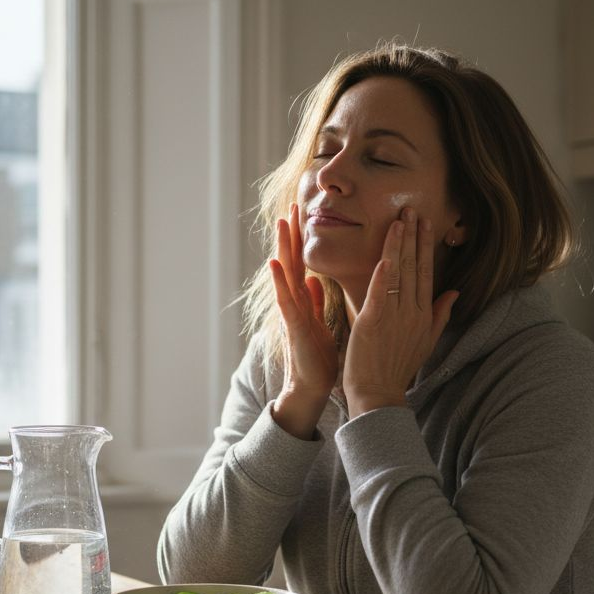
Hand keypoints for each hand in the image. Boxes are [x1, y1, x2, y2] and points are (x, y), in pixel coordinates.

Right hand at [267, 203, 338, 438]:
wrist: (311, 388)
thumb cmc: (317, 359)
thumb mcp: (320, 324)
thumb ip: (314, 303)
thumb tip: (313, 281)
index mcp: (304, 301)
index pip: (302, 263)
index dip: (302, 239)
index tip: (303, 213)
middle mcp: (295, 302)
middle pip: (291, 262)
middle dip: (291, 234)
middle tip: (292, 204)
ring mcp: (291, 313)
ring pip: (285, 274)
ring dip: (282, 248)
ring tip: (280, 223)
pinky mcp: (292, 326)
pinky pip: (285, 300)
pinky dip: (279, 282)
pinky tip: (273, 263)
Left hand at [344, 207, 458, 417]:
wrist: (379, 394)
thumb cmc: (397, 369)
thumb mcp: (426, 341)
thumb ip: (440, 314)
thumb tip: (455, 292)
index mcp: (423, 315)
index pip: (426, 272)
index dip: (425, 246)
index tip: (424, 223)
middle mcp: (412, 313)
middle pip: (414, 267)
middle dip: (413, 236)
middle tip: (411, 209)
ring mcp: (393, 317)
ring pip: (398, 274)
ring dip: (398, 245)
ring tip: (399, 220)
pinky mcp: (372, 323)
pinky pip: (380, 294)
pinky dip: (382, 274)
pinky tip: (385, 255)